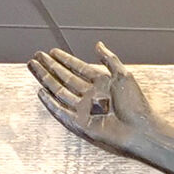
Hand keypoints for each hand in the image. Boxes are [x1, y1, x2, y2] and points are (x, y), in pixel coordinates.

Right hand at [31, 44, 157, 153]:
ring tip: (34, 66)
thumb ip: (109, 59)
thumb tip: (98, 44)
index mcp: (102, 83)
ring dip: (46, 79)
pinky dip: (50, 103)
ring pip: (60, 91)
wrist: (140, 130)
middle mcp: (91, 95)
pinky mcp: (80, 123)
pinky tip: (41, 92)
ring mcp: (84, 109)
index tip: (52, 51)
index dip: (65, 59)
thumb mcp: (123, 75)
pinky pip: (61, 112)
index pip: (78, 68)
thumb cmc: (137, 105)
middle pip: (65, 77)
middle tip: (37, 55)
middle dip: (50, 66)